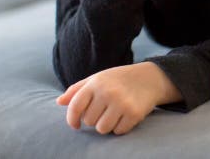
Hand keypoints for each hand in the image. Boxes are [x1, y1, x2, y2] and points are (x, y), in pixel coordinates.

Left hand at [55, 63, 180, 134]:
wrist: (150, 77)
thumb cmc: (119, 79)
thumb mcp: (98, 78)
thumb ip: (77, 90)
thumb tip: (59, 102)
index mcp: (96, 83)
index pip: (75, 107)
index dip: (72, 119)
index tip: (75, 125)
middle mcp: (108, 92)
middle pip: (89, 121)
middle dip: (95, 119)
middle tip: (105, 110)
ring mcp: (122, 103)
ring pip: (102, 129)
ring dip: (107, 125)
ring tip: (114, 114)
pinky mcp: (134, 113)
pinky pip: (118, 131)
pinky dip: (120, 127)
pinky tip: (126, 116)